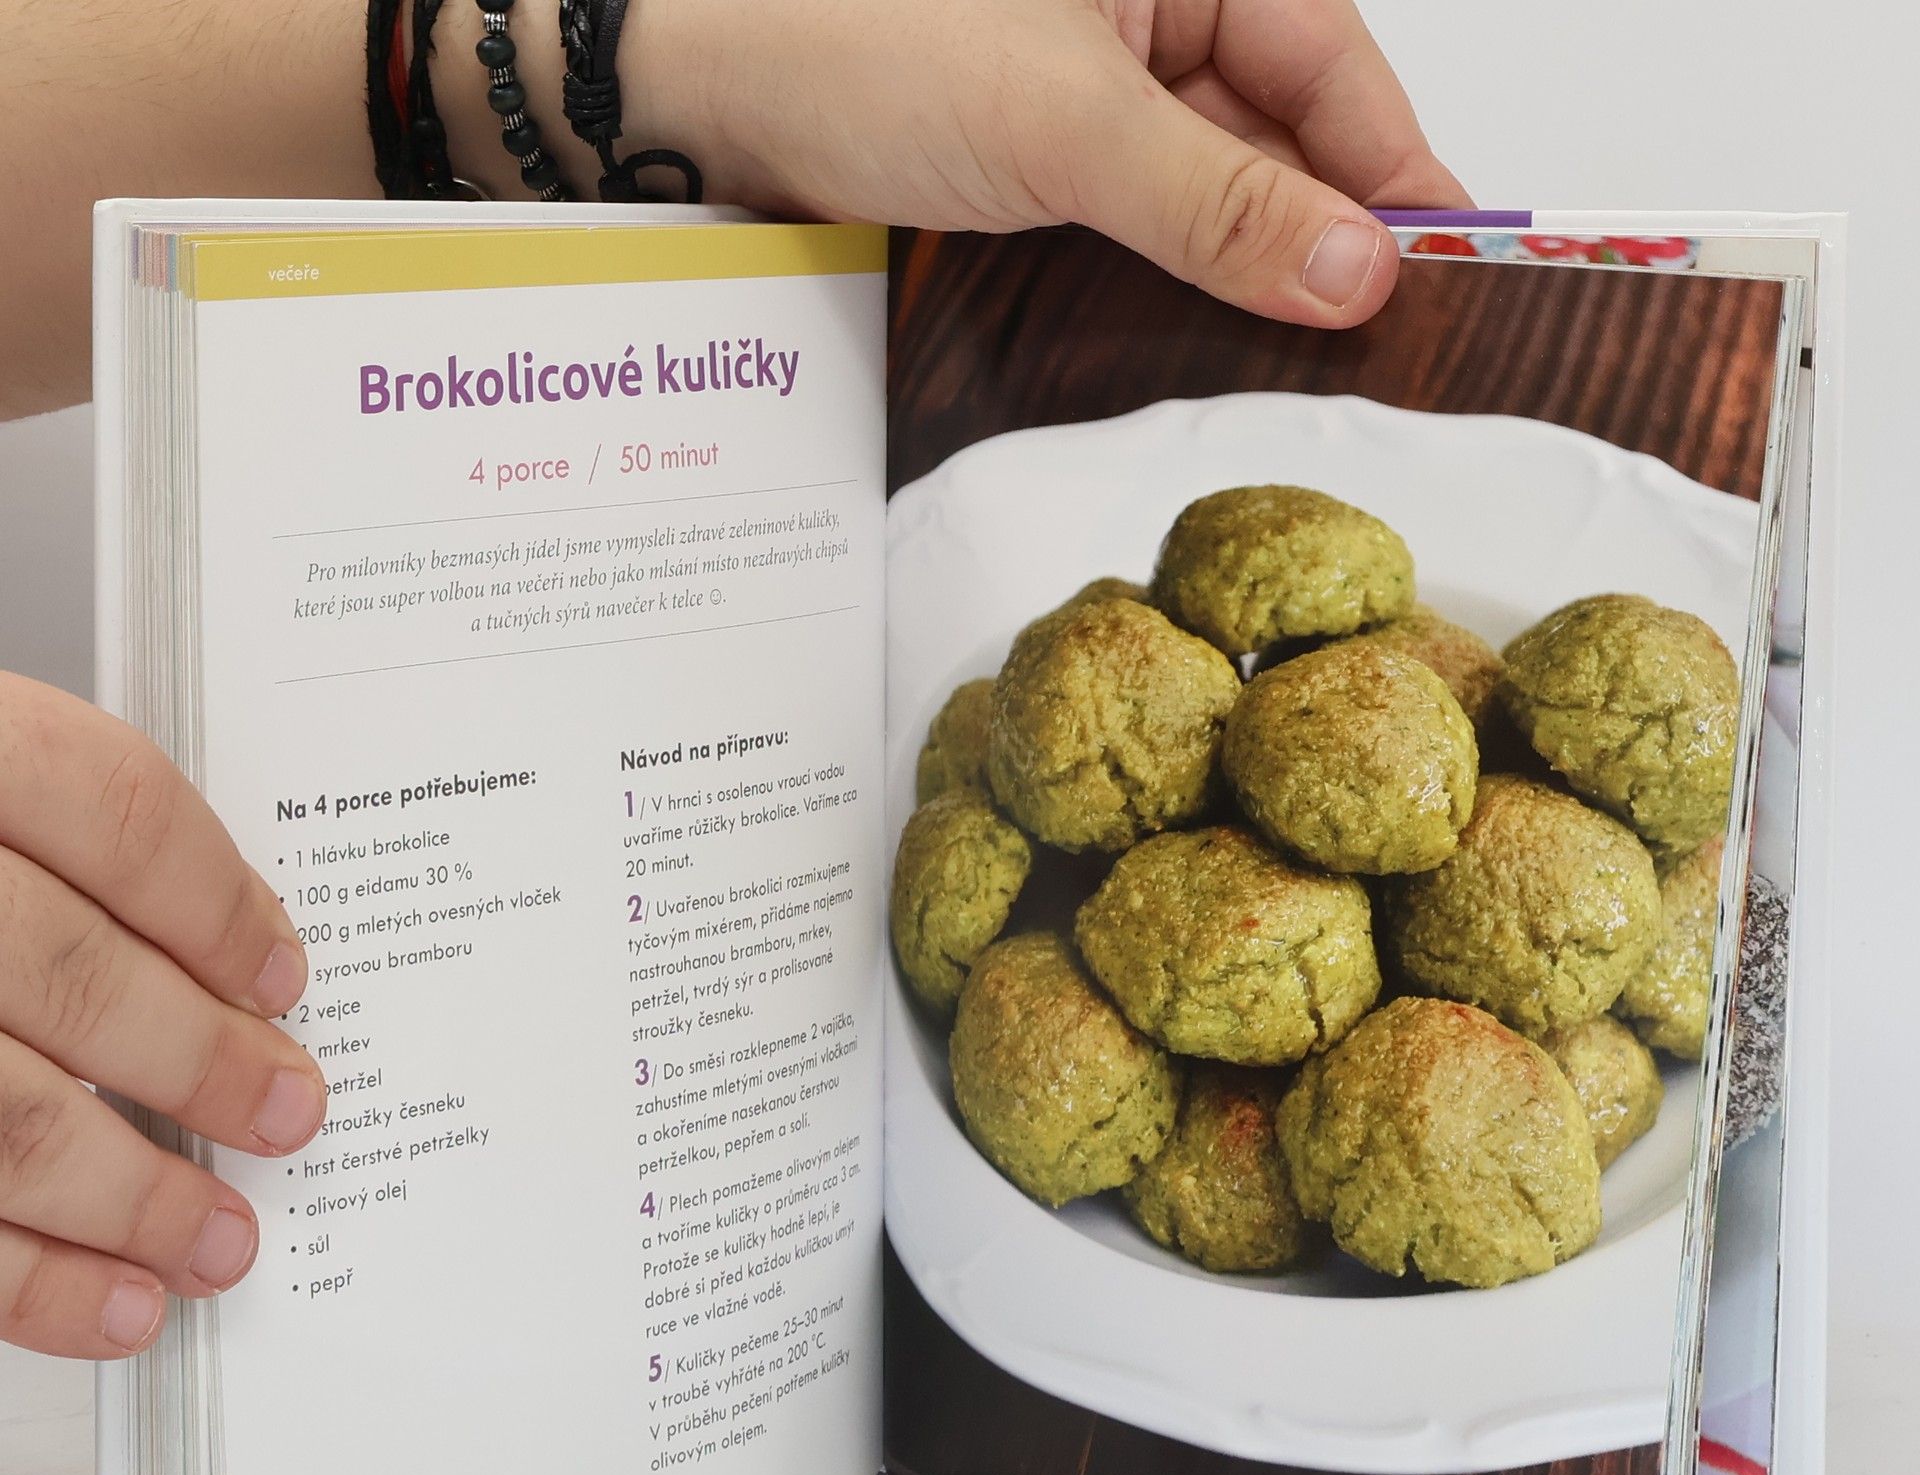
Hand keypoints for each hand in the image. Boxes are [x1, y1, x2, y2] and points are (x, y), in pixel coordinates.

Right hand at [0, 673, 325, 1359]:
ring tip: (218, 1240)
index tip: (280, 971)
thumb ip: (31, 834)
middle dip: (204, 1062)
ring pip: (1, 1117)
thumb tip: (214, 943)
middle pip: (68, 974)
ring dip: (133, 1198)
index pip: (105, 804)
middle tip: (287, 1111)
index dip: (214, 899)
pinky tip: (106, 1305)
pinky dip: (26, 1282)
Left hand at [631, 0, 1466, 325]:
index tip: (1447, 268)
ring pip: (1216, 187)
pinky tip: (1209, 336)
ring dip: (1250, 270)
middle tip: (1378, 344)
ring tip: (1303, 358)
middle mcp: (1149, 14)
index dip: (1393, 170)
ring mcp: (1096, 93)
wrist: (704, 97)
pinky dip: (1179, 279)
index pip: (1331, 62)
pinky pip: (1146, 224)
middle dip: (1321, 233)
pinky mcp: (1047, 163)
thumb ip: (1215, 200)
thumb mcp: (1063, 124)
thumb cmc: (854, 42)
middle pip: (1283, 130)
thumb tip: (1354, 268)